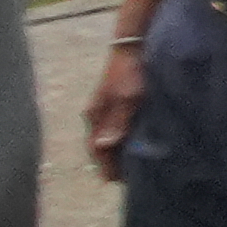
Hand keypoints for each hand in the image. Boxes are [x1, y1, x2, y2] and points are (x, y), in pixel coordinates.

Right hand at [86, 26, 146, 180]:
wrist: (131, 45)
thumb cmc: (132, 71)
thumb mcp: (129, 97)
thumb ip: (118, 121)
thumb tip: (104, 145)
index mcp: (95, 115)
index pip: (96, 148)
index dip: (105, 165)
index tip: (115, 181)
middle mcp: (95, 113)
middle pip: (99, 144)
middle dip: (109, 161)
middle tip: (125, 178)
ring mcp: (103, 107)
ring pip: (106, 136)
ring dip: (115, 150)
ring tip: (130, 164)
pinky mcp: (114, 101)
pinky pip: (113, 126)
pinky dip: (120, 137)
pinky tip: (132, 141)